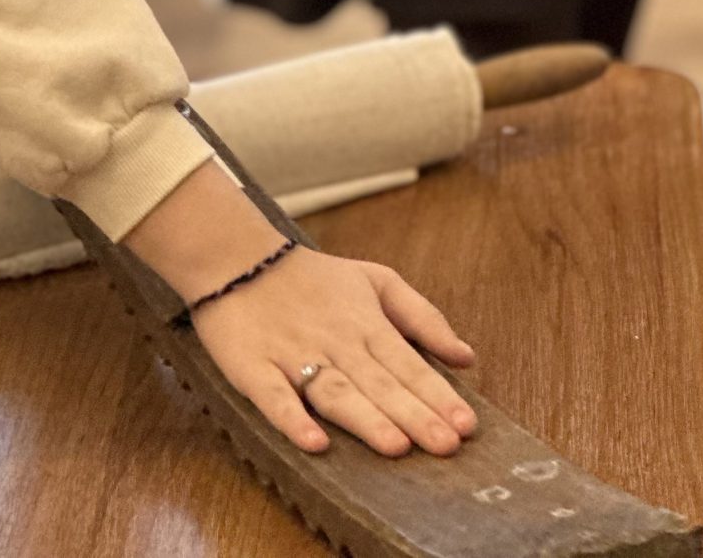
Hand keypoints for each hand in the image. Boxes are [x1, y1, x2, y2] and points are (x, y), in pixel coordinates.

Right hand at [191, 242, 477, 458]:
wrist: (236, 256)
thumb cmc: (313, 278)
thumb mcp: (375, 280)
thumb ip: (422, 317)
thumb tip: (467, 357)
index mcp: (365, 323)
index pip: (407, 364)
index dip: (436, 395)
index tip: (467, 427)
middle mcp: (334, 342)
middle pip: (378, 382)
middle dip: (413, 414)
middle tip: (446, 446)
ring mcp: (292, 355)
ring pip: (333, 391)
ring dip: (364, 418)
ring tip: (395, 446)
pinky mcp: (253, 367)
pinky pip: (273, 396)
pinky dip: (292, 419)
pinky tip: (314, 443)